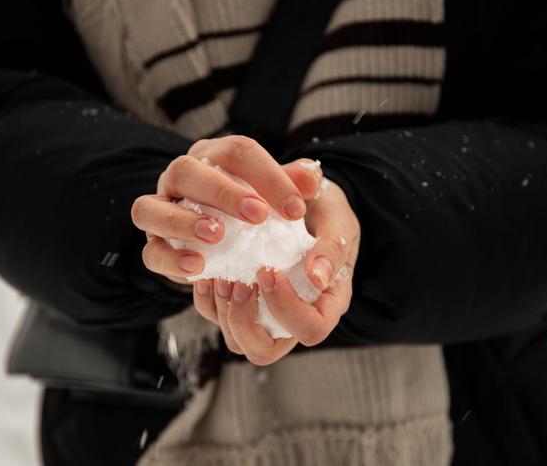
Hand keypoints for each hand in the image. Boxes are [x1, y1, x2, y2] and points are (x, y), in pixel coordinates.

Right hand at [131, 135, 320, 284]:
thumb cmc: (254, 212)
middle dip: (222, 192)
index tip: (297, 208)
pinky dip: (171, 260)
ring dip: (183, 221)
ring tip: (217, 236)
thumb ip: (294, 185)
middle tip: (259, 216)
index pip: (236, 151)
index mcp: (213, 156)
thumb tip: (312, 179)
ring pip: (150, 207)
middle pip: (187, 170)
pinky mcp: (153, 246)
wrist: (227, 241)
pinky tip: (197, 267)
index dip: (268, 176)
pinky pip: (150, 252)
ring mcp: (159, 210)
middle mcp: (179, 178)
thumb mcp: (278, 196)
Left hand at [192, 178, 359, 364]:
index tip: (269, 271)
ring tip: (222, 276)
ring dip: (224, 311)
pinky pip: (216, 316)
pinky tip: (208, 273)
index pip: (311, 330)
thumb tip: (317, 277)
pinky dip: (207, 300)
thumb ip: (333, 247)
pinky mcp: (240, 300)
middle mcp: (294, 317)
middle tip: (239, 282)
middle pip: (265, 350)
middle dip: (245, 320)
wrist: (300, 196)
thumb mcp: (338, 219)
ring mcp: (264, 312)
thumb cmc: (325, 210)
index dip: (287, 309)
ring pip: (237, 340)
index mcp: (326, 303)